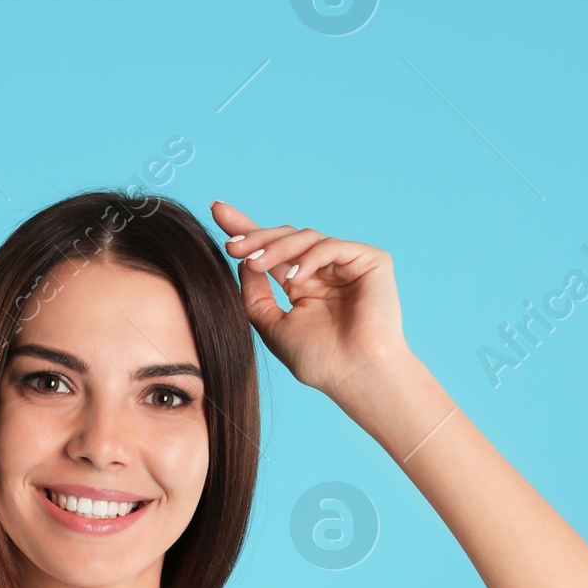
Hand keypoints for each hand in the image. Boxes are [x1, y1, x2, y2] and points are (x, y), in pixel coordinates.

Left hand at [211, 199, 411, 411]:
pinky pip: (331, 246)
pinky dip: (308, 259)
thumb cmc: (319, 360)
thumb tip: (242, 260)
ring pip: (306, 237)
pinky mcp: (371, 260)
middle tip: (231, 244)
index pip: (273, 250)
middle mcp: (325, 270)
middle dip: (256, 237)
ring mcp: (348, 264)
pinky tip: (293, 279)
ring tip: (254, 264)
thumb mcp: (272, 325)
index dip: (247, 230)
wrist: (355, 377)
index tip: (217, 211)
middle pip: (287, 238)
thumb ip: (255, 295)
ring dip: (275, 248)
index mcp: (303, 283)